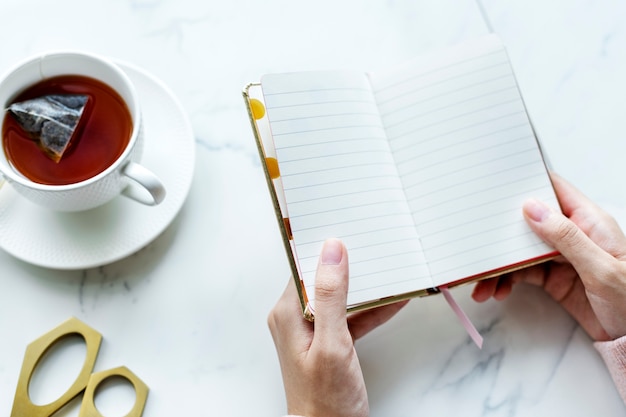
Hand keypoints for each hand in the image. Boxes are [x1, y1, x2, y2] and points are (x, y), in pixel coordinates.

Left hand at [267, 238, 407, 416]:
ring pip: (341, 298)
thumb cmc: (325, 399)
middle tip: (375, 241)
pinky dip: (372, 310)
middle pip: (324, 279)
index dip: (324, 247)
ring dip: (366, 287)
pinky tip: (395, 298)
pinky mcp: (331, 343)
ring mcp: (314, 331)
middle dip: (350, 263)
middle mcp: (297, 318)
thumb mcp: (332, 343)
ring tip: (392, 266)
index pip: (304, 267)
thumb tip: (332, 249)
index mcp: (289, 313)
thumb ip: (332, 296)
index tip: (345, 225)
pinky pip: (351, 317)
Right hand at [472, 173, 625, 340]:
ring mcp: (561, 257)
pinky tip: (496, 291)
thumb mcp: (601, 269)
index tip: (497, 186)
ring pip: (520, 251)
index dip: (527, 182)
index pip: (555, 190)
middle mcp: (572, 235)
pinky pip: (521, 273)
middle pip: (528, 222)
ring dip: (498, 265)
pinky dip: (505, 281)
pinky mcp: (553, 278)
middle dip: (501, 233)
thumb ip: (566, 237)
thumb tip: (532, 207)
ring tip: (482, 284)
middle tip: (477, 242)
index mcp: (589, 222)